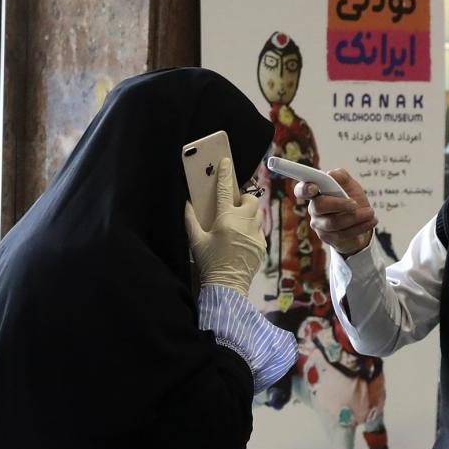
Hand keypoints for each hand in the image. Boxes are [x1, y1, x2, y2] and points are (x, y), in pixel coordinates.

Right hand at [185, 152, 265, 293]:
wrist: (227, 287)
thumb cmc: (209, 263)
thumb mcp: (195, 241)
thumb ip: (190, 220)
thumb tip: (187, 204)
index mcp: (226, 219)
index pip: (225, 189)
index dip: (225, 173)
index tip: (226, 161)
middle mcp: (244, 223)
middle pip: (251, 199)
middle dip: (244, 198)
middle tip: (234, 203)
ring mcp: (255, 234)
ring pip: (258, 214)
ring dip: (250, 213)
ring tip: (238, 220)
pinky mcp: (261, 245)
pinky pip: (259, 230)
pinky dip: (252, 229)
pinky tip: (242, 237)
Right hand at [303, 167, 377, 257]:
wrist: (361, 222)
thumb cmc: (352, 200)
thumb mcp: (350, 185)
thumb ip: (341, 177)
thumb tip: (331, 174)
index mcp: (316, 193)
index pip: (301, 190)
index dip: (304, 188)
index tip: (314, 188)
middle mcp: (314, 209)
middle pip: (319, 206)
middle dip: (339, 204)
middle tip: (355, 204)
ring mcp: (319, 225)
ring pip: (334, 223)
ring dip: (356, 217)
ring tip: (370, 213)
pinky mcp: (329, 239)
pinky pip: (343, 234)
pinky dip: (361, 226)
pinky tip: (371, 221)